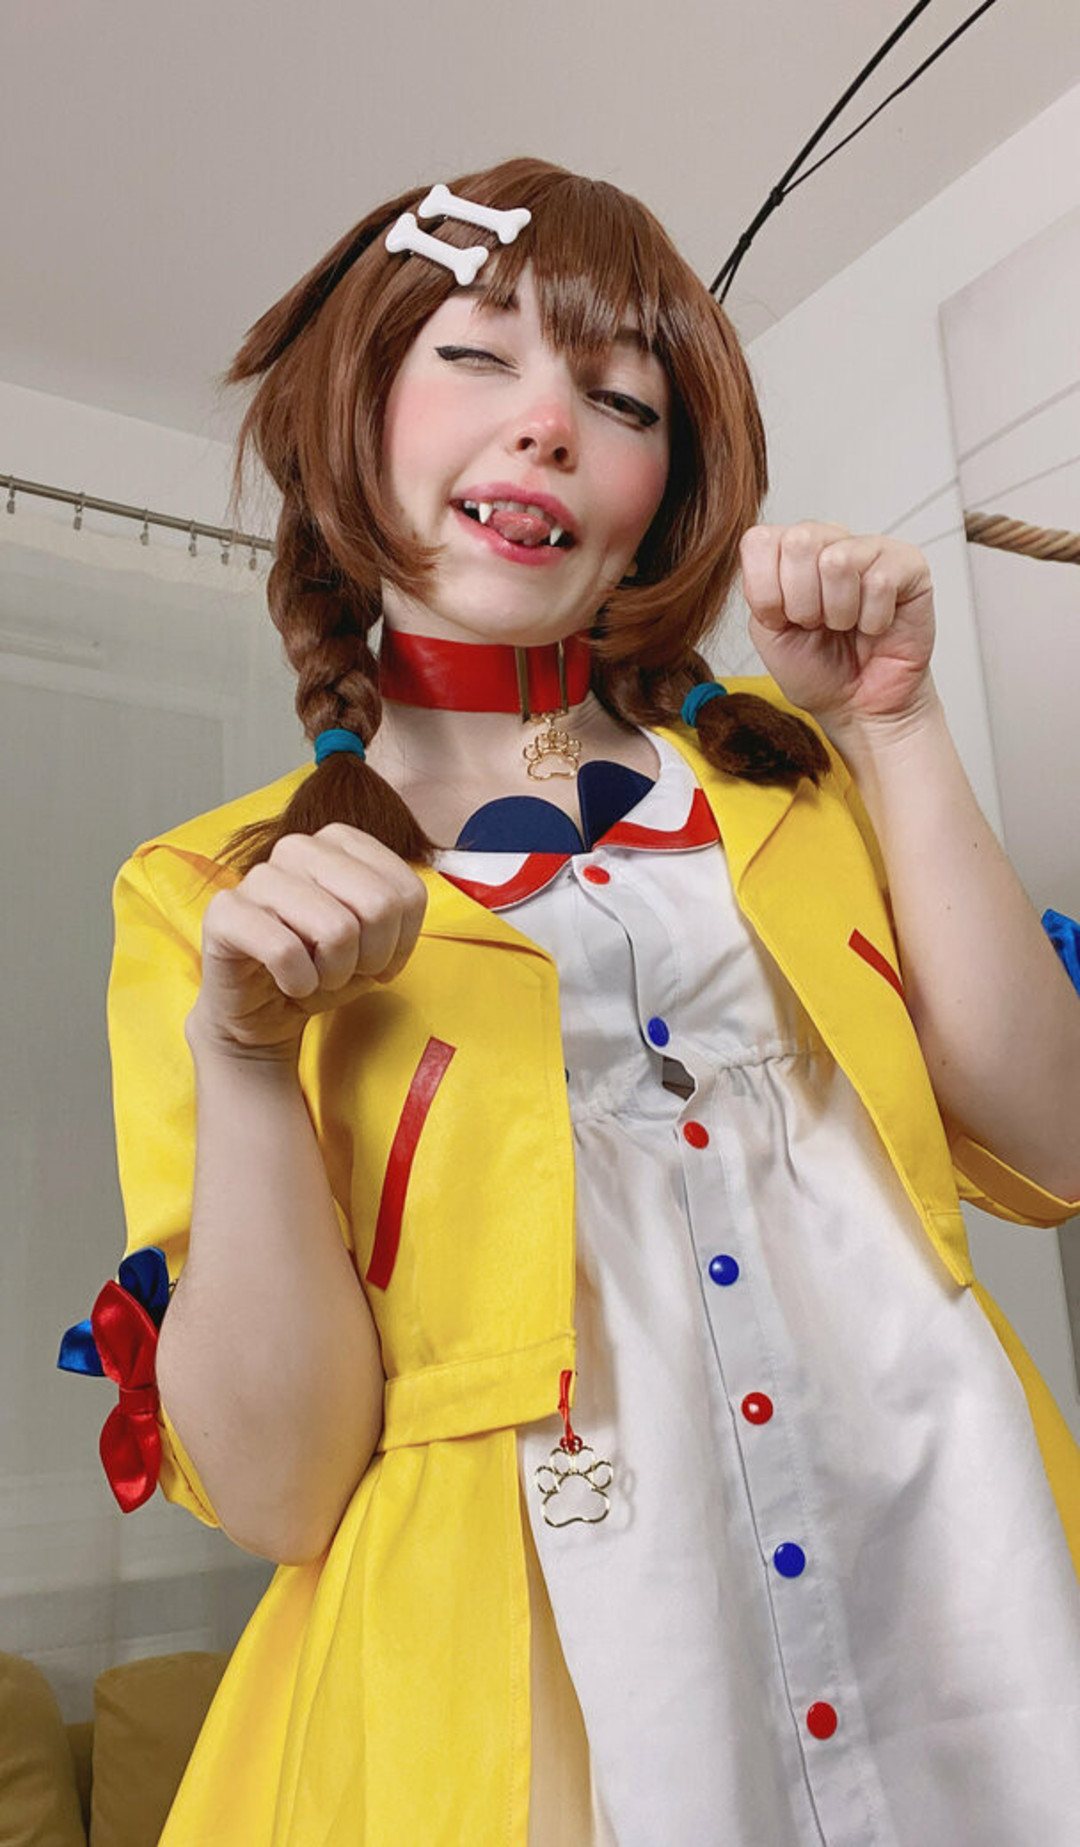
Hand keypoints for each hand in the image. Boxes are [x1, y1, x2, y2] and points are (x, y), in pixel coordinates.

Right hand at [186, 826, 427, 1062]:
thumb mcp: (377, 941)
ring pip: (337, 930)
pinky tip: (289, 983)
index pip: (407, 892)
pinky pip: (285, 951)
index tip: (377, 960)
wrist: (262, 1010)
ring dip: (335, 973)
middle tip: (345, 972)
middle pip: (379, 905)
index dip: (401, 943)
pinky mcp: (225, 912)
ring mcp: (259, 876)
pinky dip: (300, 983)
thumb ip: (397, 913)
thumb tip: (397, 909)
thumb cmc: (321, 968)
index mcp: (340, 842)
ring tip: (315, 976)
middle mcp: (300, 848)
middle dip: (372, 957)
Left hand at [739, 521, 936, 734]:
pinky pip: (879, 582)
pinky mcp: (909, 564)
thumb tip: (768, 544)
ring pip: (838, 561)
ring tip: (848, 626)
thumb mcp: (768, 632)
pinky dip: (872, 620)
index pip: (761, 541)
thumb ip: (759, 586)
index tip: (783, 620)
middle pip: (799, 541)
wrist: (860, 707)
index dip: (766, 592)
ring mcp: (870, 548)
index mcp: (789, 552)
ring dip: (839, 613)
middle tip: (819, 624)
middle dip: (803, 602)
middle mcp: (829, 540)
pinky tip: (875, 626)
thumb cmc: (818, 670)